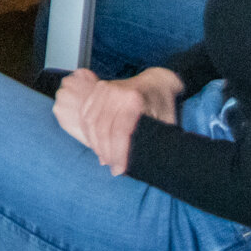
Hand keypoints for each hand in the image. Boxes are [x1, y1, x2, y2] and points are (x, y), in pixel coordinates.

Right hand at [53, 67, 180, 174]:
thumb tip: (140, 166)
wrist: (157, 81)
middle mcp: (117, 92)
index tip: (120, 169)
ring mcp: (105, 88)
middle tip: (112, 167)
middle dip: (106, 153)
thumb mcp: (165, 124)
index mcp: (135, 100)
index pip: (120, 132)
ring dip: (95, 144)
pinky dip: (87, 132)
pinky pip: (85, 114)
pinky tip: (96, 144)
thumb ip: (153, 141)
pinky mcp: (98, 88)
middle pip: (103, 129)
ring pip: (90, 122)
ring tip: (104, 158)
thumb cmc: (162, 105)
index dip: (118, 154)